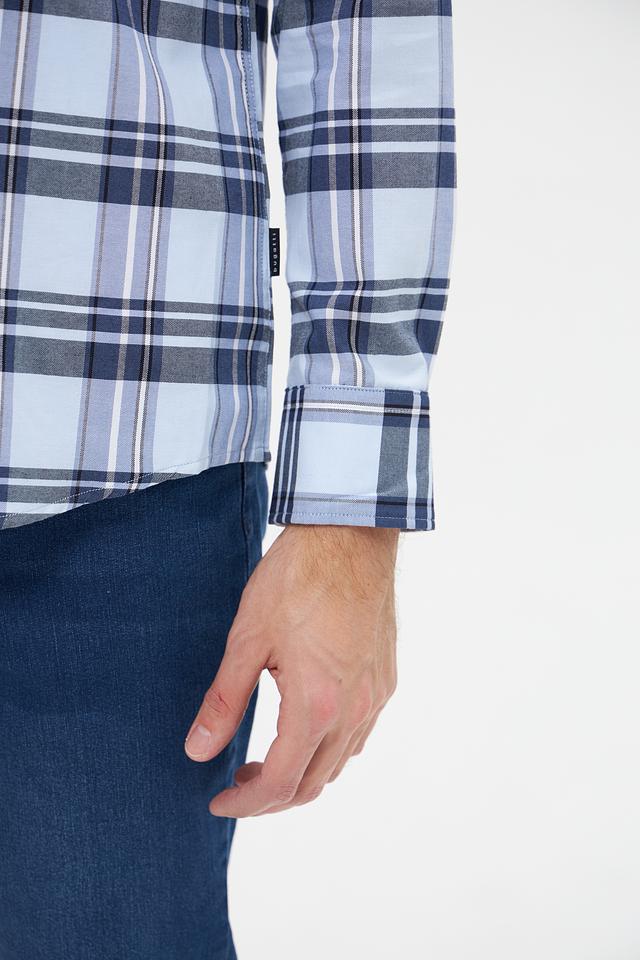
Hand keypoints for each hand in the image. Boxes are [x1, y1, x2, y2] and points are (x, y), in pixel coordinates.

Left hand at [184, 524, 398, 816]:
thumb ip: (224, 702)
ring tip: (264, 761)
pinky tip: (304, 730)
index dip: (245, 803)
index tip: (217, 801)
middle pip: (312, 784)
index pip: (279, 783)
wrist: (350, 535)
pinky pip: (358, 736)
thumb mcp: (248, 638)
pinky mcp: (386, 678)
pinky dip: (328, 751)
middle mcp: (354, 710)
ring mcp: (375, 696)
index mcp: (316, 705)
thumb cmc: (297, 578)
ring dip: (301, 776)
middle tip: (236, 785)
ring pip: (339, 764)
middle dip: (270, 798)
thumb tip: (197, 751)